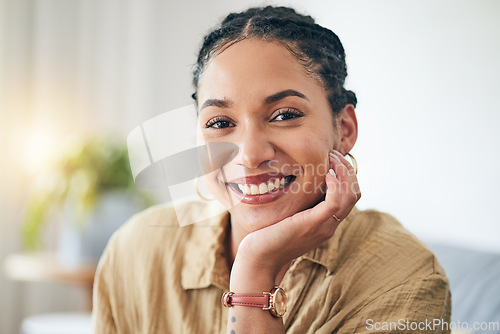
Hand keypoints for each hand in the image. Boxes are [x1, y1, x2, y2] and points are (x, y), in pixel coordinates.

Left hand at [233, 150, 360, 280]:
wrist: (260, 260)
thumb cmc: (268, 237)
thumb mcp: (287, 215)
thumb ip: (297, 204)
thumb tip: (296, 183)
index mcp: (325, 221)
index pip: (350, 195)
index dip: (346, 174)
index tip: (332, 158)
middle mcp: (329, 224)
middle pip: (355, 193)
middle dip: (347, 169)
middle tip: (333, 154)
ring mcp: (324, 226)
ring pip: (350, 195)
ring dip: (344, 172)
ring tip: (332, 158)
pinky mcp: (314, 225)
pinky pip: (336, 202)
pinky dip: (335, 184)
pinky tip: (326, 173)